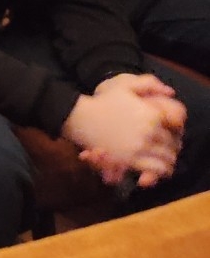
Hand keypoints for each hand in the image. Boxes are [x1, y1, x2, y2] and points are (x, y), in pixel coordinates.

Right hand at [63, 79, 184, 188]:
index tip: (169, 135)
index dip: (174, 133)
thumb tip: (170, 92)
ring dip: (166, 163)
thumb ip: (148, 84)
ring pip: (167, 160)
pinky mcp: (129, 160)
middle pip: (172, 146)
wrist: (80, 117)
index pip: (176, 128)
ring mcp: (140, 146)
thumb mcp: (125, 85)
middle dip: (171, 150)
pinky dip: (157, 172)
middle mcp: (150, 131)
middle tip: (165, 152)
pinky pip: (154, 170)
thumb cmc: (102, 101)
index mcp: (153, 114)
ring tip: (161, 164)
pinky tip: (152, 171)